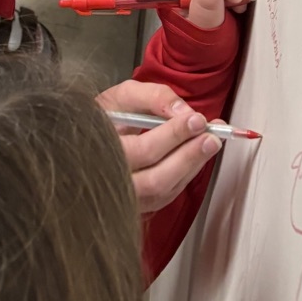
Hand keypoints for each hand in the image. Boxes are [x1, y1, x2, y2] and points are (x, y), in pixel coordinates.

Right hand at [97, 80, 221, 211]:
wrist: (90, 140)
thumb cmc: (106, 116)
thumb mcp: (122, 96)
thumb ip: (152, 97)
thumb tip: (183, 111)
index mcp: (102, 151)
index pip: (142, 151)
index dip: (172, 135)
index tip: (196, 119)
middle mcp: (110, 181)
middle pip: (155, 179)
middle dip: (187, 155)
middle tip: (210, 135)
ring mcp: (124, 198)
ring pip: (162, 191)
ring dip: (191, 166)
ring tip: (211, 143)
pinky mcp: (138, 204)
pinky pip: (166, 195)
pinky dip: (185, 174)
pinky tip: (197, 155)